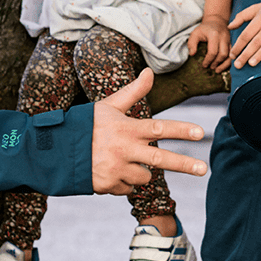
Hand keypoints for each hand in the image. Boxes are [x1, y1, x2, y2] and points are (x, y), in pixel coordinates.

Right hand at [91, 69, 207, 193]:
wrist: (56, 151)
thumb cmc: (85, 125)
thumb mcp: (109, 106)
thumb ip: (133, 92)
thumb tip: (150, 71)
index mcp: (126, 129)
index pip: (159, 128)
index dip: (181, 130)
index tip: (200, 132)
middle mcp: (123, 150)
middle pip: (160, 159)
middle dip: (184, 164)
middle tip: (204, 169)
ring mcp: (115, 169)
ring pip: (144, 177)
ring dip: (140, 171)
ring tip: (122, 160)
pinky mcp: (108, 186)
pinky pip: (128, 188)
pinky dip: (125, 182)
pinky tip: (110, 171)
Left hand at [186, 16, 231, 72]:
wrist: (217, 21)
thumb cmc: (205, 28)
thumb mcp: (195, 33)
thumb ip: (191, 43)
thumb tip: (192, 54)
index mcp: (214, 35)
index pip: (213, 51)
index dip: (208, 60)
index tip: (204, 65)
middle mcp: (223, 37)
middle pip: (223, 54)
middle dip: (216, 63)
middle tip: (211, 68)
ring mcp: (229, 40)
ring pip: (230, 55)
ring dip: (224, 65)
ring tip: (217, 70)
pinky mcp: (232, 43)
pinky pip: (233, 54)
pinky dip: (228, 62)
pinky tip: (223, 66)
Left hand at [228, 3, 260, 67]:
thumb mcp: (256, 9)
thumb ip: (242, 16)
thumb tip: (229, 26)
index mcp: (259, 20)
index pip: (246, 35)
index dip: (238, 45)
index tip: (232, 55)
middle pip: (255, 42)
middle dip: (245, 54)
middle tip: (237, 65)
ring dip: (260, 54)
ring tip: (251, 63)